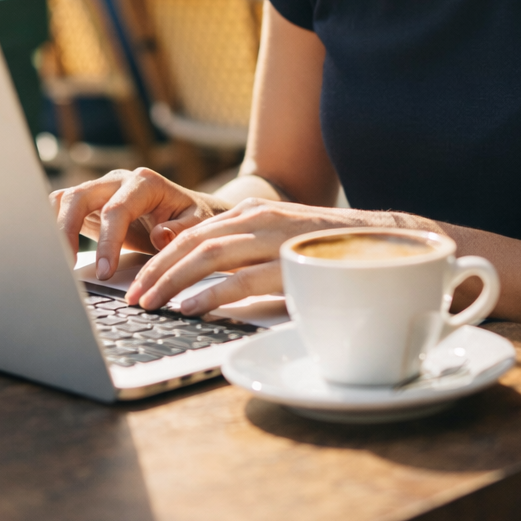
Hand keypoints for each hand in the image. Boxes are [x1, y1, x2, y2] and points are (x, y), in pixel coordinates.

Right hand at [49, 168, 217, 279]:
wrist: (186, 212)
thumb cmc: (192, 218)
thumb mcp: (198, 224)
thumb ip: (182, 230)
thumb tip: (159, 235)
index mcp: (144, 182)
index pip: (116, 210)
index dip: (107, 241)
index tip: (105, 271)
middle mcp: (117, 181)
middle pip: (80, 197)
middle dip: (68, 231)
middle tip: (69, 266)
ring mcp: (100, 190)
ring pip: (64, 200)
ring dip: (55, 228)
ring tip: (57, 262)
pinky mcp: (89, 205)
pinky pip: (61, 209)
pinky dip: (52, 227)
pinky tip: (54, 254)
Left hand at [125, 198, 353, 312]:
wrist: (387, 242)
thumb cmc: (326, 251)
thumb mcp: (277, 241)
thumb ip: (241, 249)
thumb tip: (193, 272)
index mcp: (252, 212)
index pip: (191, 232)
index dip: (158, 258)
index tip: (136, 282)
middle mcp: (260, 217)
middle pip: (192, 241)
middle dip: (156, 271)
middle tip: (133, 298)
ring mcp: (276, 237)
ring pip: (210, 255)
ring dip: (173, 281)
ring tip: (151, 304)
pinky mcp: (293, 262)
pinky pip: (244, 279)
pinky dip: (212, 294)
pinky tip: (190, 308)